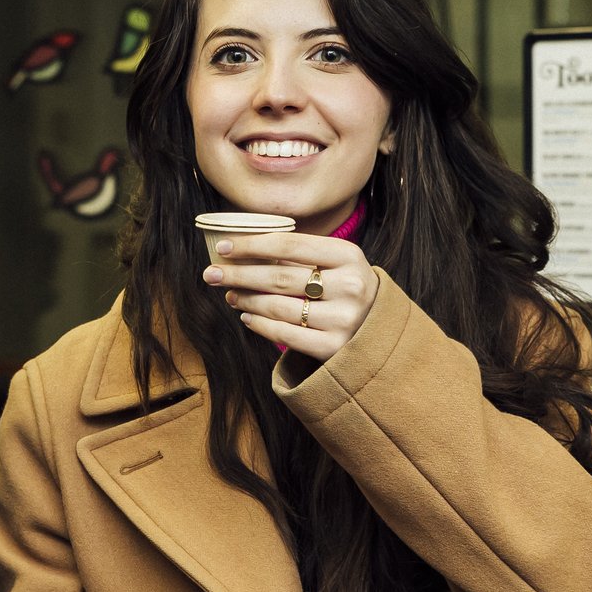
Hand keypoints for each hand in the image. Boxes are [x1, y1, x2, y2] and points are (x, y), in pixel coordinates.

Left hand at [205, 232, 378, 364]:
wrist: (380, 331)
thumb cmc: (347, 289)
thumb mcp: (337, 264)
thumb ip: (302, 254)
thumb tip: (243, 249)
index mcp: (350, 256)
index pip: (290, 244)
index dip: (252, 245)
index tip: (223, 247)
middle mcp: (350, 286)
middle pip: (280, 276)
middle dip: (239, 274)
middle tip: (211, 273)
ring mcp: (343, 319)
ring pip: (278, 306)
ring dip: (246, 300)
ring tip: (230, 295)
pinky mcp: (334, 347)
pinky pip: (284, 334)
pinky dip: (259, 324)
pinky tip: (246, 317)